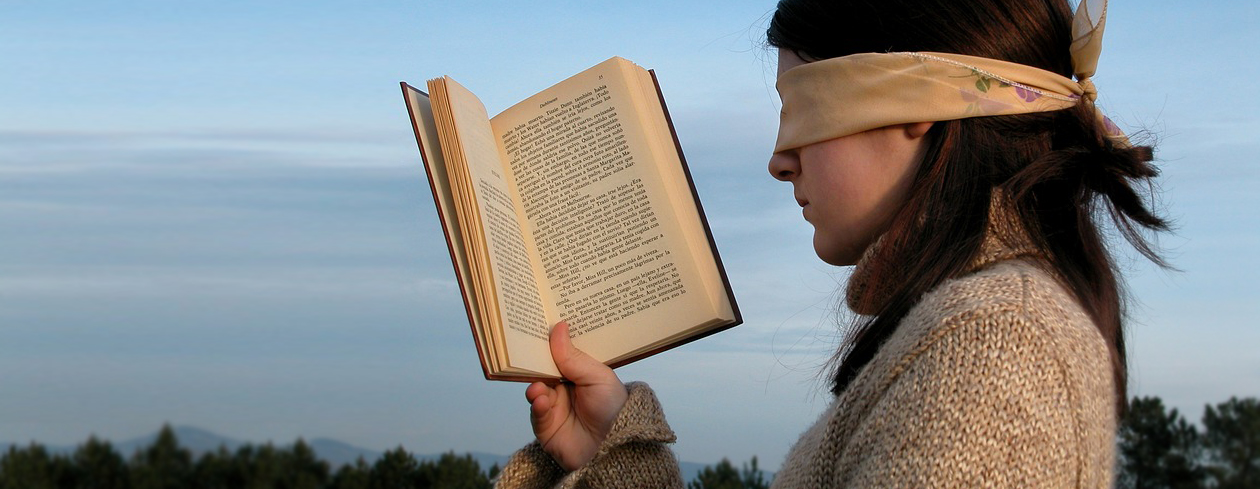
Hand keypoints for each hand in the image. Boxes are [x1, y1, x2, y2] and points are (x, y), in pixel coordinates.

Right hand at [525, 321, 627, 470]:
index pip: (559, 353)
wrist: (616, 449)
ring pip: (536, 389)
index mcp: (579, 372)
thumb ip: (574, 357)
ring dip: (535, 386)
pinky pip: (536, 412)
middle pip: (543, 369)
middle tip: (525, 350)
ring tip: (538, 386)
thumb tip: (558, 328)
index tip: (537, 323)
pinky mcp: (545, 426)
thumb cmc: (614, 409)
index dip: (549, 341)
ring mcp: (553, 406)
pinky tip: (541, 401)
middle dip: (534, 361)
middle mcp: (564, 387)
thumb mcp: (598, 377)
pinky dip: (537, 405)